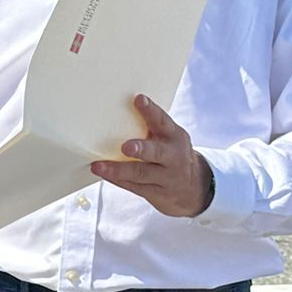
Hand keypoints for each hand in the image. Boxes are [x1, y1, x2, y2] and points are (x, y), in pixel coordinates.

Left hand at [90, 94, 213, 216]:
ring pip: (140, 173)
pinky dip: (116, 179)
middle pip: (156, 153)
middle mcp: (172, 157)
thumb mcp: (168, 139)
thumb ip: (150, 127)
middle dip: (142, 149)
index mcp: (174, 137)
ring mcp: (165, 177)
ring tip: (99, 166)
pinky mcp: (155, 192)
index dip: (151, 111)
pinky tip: (102, 173)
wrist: (192, 188)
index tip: (138, 99)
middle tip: (126, 147)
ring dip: (118, 170)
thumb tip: (115, 108)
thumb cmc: (170, 154)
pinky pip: (133, 186)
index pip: (163, 122)